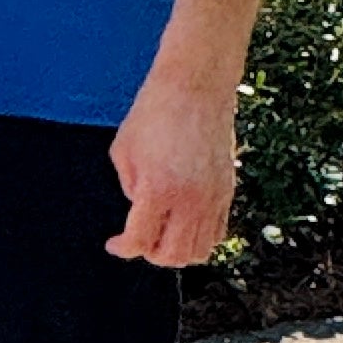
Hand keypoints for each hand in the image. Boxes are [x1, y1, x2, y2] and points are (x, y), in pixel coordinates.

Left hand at [107, 60, 238, 267]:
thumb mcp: (124, 151)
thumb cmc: (153, 114)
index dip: (123, 248)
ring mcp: (212, 198)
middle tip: (138, 240)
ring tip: (161, 235)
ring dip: (177, 251)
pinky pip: (217, 233)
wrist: (195, 87)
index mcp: (157, 191)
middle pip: (172, 255)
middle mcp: (189, 201)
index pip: (140, 242)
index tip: (114, 243)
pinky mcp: (227, 191)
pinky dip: (200, 239)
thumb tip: (141, 210)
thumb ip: (129, 187)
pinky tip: (184, 225)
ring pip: (199, 251)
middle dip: (150, 254)